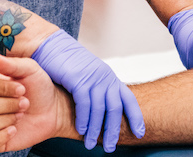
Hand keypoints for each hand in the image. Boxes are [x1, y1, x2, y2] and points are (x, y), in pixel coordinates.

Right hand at [0, 53, 68, 152]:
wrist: (53, 109)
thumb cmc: (40, 87)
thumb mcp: (30, 70)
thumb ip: (11, 64)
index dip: (1, 88)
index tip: (22, 88)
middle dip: (7, 105)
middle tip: (25, 103)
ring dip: (5, 120)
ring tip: (21, 114)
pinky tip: (13, 130)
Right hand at [31, 30, 144, 150]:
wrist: (52, 46)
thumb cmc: (69, 64)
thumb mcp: (90, 76)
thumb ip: (98, 91)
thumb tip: (103, 112)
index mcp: (110, 78)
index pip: (129, 99)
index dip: (136, 116)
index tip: (140, 133)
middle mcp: (105, 78)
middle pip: (115, 108)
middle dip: (113, 130)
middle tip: (110, 147)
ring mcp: (93, 77)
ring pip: (99, 109)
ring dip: (94, 130)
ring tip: (89, 144)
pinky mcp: (78, 79)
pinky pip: (84, 104)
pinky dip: (83, 119)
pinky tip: (80, 130)